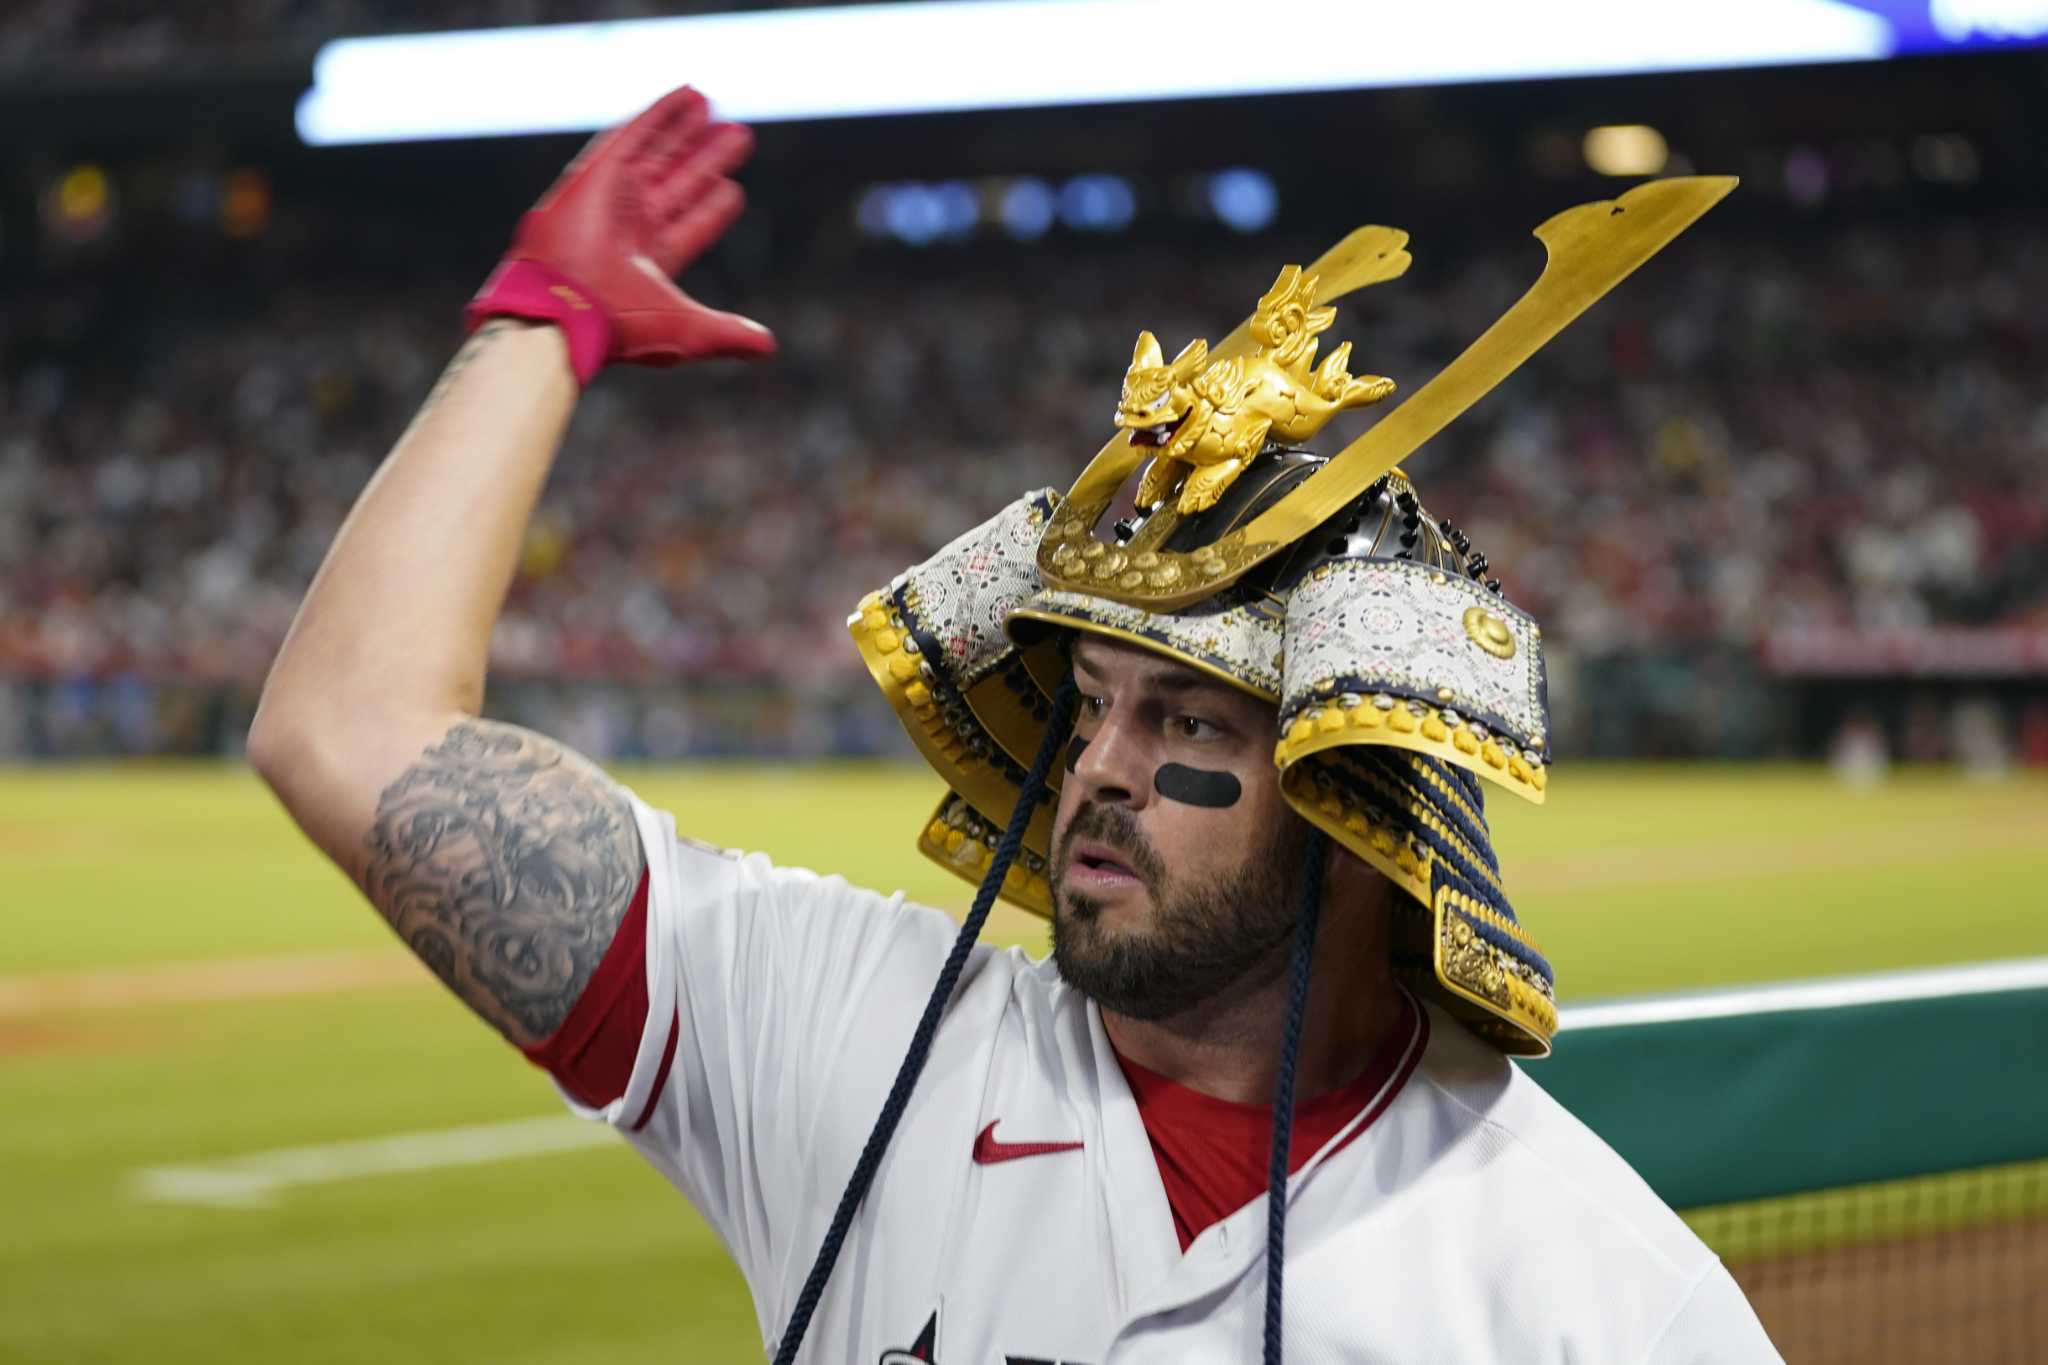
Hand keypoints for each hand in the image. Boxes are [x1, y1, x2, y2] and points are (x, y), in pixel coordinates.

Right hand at [466, 86, 775, 381]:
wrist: (565, 309)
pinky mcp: (599, 171)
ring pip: (659, 153)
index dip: (712, 206)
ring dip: (684, 130)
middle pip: (679, 181)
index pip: (692, 224)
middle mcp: (634, 226)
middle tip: (736, 135)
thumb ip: (729, 333)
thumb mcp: (689, 331)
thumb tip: (768, 347)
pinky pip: (635, 132)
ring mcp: (616, 196)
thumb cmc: (622, 326)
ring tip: (710, 105)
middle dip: (706, 158)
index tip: (732, 189)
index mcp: (654, 262)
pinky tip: (687, 95)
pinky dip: (660, 113)